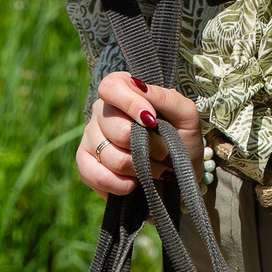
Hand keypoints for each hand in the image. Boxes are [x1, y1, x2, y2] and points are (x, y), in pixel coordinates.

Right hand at [74, 71, 203, 197]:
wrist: (180, 174)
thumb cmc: (182, 139)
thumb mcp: (185, 115)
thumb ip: (165, 97)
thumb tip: (138, 86)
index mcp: (123, 91)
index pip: (111, 87)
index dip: (130, 103)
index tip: (151, 121)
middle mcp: (102, 112)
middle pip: (114, 128)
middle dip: (145, 146)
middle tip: (162, 153)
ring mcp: (91, 138)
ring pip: (108, 155)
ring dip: (139, 168)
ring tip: (153, 170)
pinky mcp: (86, 166)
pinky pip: (96, 176)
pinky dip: (120, 184)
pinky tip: (133, 184)